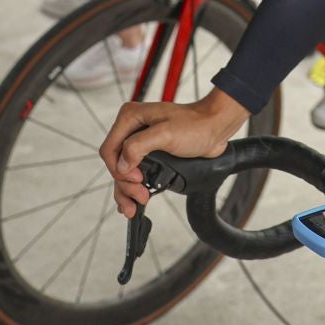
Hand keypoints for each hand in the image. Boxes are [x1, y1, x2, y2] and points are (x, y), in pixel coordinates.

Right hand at [99, 89, 248, 217]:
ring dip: (127, 191)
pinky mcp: (149, 153)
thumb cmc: (195, 125)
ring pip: (123, 172)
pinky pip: (134, 173)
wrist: (215, 127)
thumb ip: (138, 147)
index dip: (119, 169)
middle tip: (141, 196)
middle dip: (125, 184)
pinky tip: (133, 202)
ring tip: (135, 207)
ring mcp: (140, 142)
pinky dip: (131, 188)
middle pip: (115, 164)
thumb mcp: (165, 134)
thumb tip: (122, 166)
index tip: (138, 179)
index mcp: (130, 118)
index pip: (109, 150)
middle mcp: (131, 129)